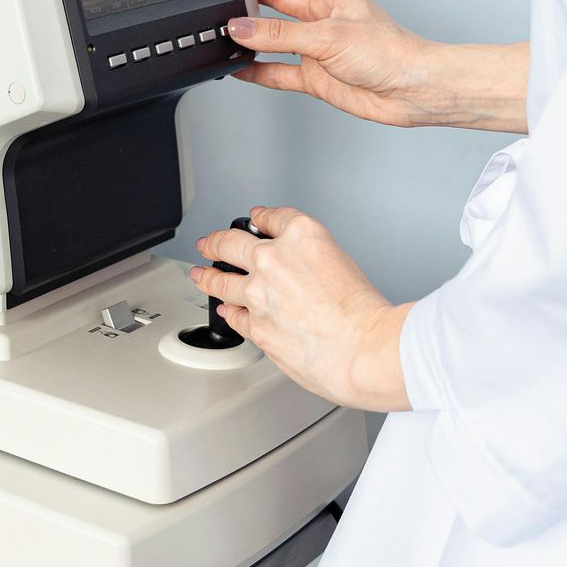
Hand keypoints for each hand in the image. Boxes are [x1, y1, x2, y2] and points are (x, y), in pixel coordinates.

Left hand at [191, 206, 411, 411]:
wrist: (365, 348)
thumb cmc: (364, 313)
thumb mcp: (342, 261)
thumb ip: (311, 254)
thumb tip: (296, 259)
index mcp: (302, 236)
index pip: (272, 217)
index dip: (260, 218)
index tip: (254, 219)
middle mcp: (273, 259)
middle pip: (229, 243)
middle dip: (215, 242)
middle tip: (208, 244)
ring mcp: (258, 292)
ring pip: (219, 280)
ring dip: (207, 276)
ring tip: (201, 274)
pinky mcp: (254, 324)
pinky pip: (232, 314)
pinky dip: (227, 310)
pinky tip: (225, 308)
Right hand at [228, 0, 528, 132]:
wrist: (412, 91)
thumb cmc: (391, 52)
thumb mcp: (327, 35)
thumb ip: (278, 34)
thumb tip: (240, 28)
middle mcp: (321, 14)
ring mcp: (316, 45)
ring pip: (272, 34)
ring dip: (250, 35)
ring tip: (223, 33)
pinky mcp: (315, 74)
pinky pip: (276, 70)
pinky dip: (256, 70)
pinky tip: (238, 69)